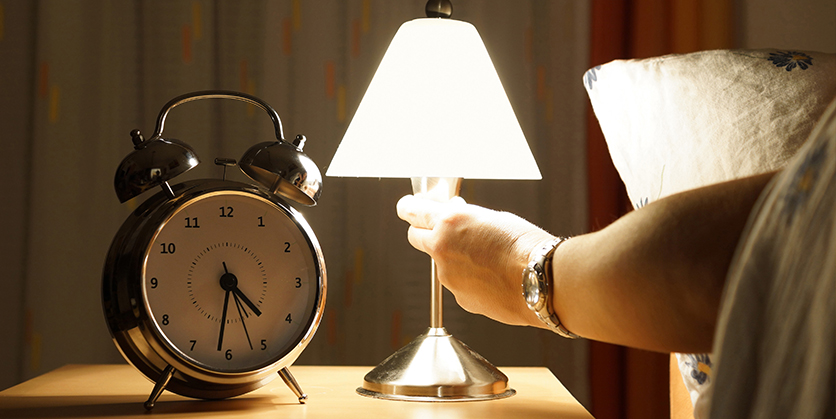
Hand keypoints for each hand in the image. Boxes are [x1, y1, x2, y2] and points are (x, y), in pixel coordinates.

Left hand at [396, 194, 554, 326]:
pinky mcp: (460, 298)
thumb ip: (466, 220)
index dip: (408, 207)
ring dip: (454, 258)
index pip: (412, 210)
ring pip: (441, 263)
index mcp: (449, 222)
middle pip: (415, 237)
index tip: (407, 206)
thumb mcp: (492, 218)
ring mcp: (448, 276)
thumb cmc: (525, 246)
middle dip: (425, 232)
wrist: (542, 281)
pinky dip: (470, 279)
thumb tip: (455, 220)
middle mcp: (442, 249)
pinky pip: (458, 284)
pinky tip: (493, 276)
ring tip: (488, 257)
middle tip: (442, 230)